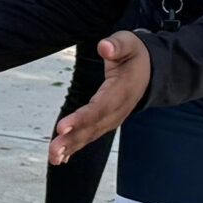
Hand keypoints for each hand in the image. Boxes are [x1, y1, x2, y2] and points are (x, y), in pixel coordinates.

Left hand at [50, 34, 151, 160]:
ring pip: (89, 135)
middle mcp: (117, 110)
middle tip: (53, 149)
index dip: (81, 118)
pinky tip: (60, 158)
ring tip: (53, 157)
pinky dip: (75, 148)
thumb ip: (117, 45)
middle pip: (92, 127)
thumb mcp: (129, 43)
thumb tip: (104, 46)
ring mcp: (112, 119)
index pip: (99, 107)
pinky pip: (89, 136)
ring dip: (71, 147)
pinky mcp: (105, 122)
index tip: (62, 127)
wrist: (150, 71)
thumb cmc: (134, 55)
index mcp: (122, 91)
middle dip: (72, 139)